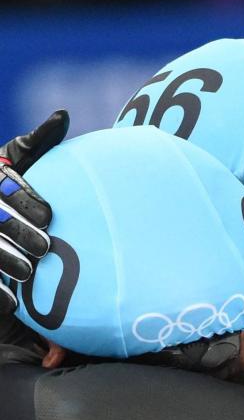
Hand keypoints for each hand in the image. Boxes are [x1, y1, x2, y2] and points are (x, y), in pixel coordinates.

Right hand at [0, 110, 68, 312]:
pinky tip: (11, 303)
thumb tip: (62, 116)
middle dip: (18, 232)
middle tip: (45, 247)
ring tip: (28, 274)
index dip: (25, 200)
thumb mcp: (16, 161)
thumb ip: (36, 144)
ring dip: (4, 260)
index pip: (5, 186)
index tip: (49, 216)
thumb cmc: (7, 189)